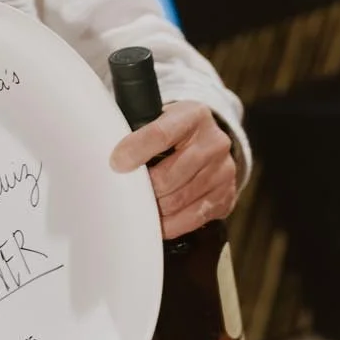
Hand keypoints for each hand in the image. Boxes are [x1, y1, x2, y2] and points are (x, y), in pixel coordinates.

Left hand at [109, 100, 237, 240]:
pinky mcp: (226, 196)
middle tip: (128, 191)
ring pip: (179, 200)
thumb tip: (112, 159)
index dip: (136, 151)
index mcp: (194, 115)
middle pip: (169, 176)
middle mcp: (214, 142)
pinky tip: (158, 220)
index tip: (116, 164)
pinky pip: (193, 218)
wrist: (207, 140)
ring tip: (141, 204)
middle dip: (145, 188)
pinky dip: (171, 224)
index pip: (161, 134)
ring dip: (155, 207)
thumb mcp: (158, 117)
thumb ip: (137, 130)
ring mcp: (224, 171)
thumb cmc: (173, 130)